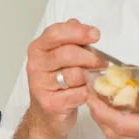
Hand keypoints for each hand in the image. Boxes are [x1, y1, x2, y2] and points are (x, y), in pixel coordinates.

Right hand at [26, 18, 107, 138]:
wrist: (47, 114)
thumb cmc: (56, 80)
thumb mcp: (61, 55)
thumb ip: (69, 38)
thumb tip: (77, 23)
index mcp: (38, 48)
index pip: (56, 33)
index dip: (78, 32)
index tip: (95, 35)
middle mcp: (36, 65)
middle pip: (67, 54)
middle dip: (90, 57)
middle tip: (102, 62)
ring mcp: (41, 85)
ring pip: (75, 74)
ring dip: (91, 76)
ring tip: (96, 77)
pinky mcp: (51, 104)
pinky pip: (78, 93)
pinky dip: (89, 91)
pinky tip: (89, 90)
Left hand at [87, 88, 138, 138]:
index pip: (121, 124)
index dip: (102, 109)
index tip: (91, 92)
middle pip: (114, 132)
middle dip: (98, 112)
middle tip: (89, 91)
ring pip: (119, 137)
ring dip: (105, 119)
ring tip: (98, 97)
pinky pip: (128, 138)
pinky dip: (116, 124)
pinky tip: (116, 109)